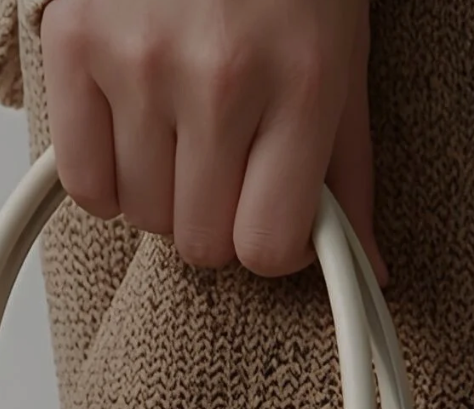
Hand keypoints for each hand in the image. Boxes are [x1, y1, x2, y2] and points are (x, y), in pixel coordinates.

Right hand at [39, 0, 387, 282]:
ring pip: (145, 217)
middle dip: (223, 224)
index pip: (271, 246)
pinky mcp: (73, 41)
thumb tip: (371, 273)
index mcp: (302, 89)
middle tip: (233, 175)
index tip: (276, 224)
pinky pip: (85, 183)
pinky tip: (141, 142)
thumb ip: (352, 181)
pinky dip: (111, 181)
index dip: (275, 250)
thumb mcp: (345, 74)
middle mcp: (220, 78)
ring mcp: (139, 59)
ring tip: (190, 140)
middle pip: (204, 243)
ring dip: (169, 198)